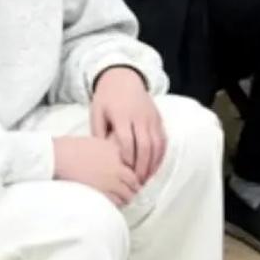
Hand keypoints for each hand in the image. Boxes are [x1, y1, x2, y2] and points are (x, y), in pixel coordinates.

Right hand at [52, 135, 141, 206]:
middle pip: (135, 183)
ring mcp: (111, 181)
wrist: (60, 157)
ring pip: (128, 195)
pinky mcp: (102, 192)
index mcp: (119, 153)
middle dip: (134, 189)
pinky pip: (116, 202)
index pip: (137, 167)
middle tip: (132, 192)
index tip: (135, 180)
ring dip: (127, 198)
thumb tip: (123, 161)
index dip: (137, 176)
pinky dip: (118, 204)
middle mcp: (118, 167)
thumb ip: (114, 151)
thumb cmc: (74, 148)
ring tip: (124, 200)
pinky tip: (114, 203)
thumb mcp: (99, 142)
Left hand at [90, 66, 166, 184]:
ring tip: (146, 179)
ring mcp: (151, 118)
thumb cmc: (106, 98)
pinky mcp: (158, 119)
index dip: (127, 158)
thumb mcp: (97, 112)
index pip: (127, 141)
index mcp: (122, 115)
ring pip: (157, 144)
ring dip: (153, 164)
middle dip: (142, 166)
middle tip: (137, 182)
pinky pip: (163, 140)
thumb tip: (102, 156)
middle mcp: (139, 117)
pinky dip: (160, 156)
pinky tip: (155, 167)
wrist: (123, 77)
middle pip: (145, 145)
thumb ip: (98, 133)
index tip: (124, 172)